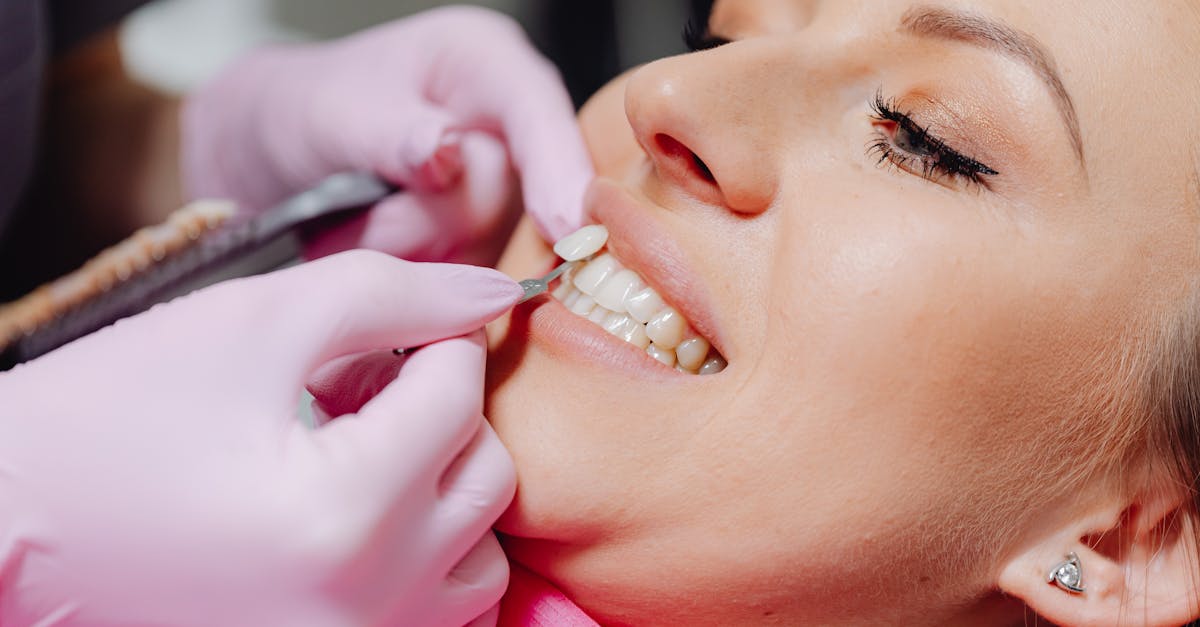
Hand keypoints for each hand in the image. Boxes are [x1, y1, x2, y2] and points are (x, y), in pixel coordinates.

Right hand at [0, 251, 520, 626]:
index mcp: (345, 511)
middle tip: (367, 385)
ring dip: (440, 484)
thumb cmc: (113, 417)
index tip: (401, 327)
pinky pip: (439, 608)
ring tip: (357, 451)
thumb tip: (495, 290)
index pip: (460, 394)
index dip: (438, 337)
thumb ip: (388, 294)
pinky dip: (421, 551)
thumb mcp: (251, 322)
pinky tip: (354, 510)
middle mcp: (366, 604)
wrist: (7, 531)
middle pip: (486, 473)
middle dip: (441, 410)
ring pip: (477, 547)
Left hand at [183, 6, 593, 261]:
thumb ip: (390, 131)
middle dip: (429, 222)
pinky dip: (412, 283)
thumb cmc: (303, 111)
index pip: (539, 112)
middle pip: (508, 198)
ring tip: (353, 226)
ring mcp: (497, 197)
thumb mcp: (330, 109)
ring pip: (483, 252)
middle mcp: (505, 130)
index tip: (564, 223)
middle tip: (360, 216)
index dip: (558, 168)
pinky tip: (374, 250)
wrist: (270, 162)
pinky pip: (464, 289)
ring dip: (411, 256)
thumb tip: (444, 151)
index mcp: (484, 65)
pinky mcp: (481, 251)